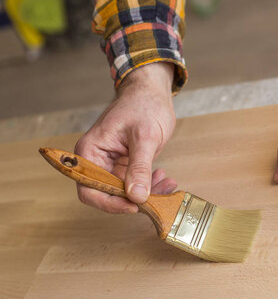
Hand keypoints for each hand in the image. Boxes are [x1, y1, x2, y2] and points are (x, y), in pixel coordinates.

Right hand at [74, 63, 177, 212]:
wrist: (152, 92)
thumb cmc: (143, 105)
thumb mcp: (144, 136)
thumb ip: (139, 167)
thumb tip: (137, 196)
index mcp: (90, 152)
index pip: (89, 188)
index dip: (109, 202)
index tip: (133, 205)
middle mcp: (97, 161)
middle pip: (107, 195)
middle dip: (133, 200)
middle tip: (157, 197)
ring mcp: (112, 165)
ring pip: (125, 193)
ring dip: (147, 194)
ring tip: (167, 184)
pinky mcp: (127, 167)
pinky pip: (136, 185)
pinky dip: (151, 186)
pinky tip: (165, 179)